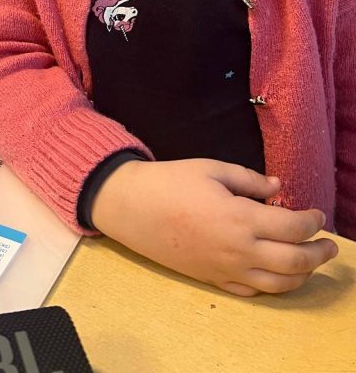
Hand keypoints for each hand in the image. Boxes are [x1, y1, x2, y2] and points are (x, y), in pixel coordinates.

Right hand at [90, 158, 337, 295]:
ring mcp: (226, 268)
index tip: (317, 214)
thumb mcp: (211, 168)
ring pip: (278, 284)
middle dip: (318, 254)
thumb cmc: (170, 181)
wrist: (132, 207)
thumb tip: (277, 188)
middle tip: (329, 246)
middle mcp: (238, 249)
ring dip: (302, 275)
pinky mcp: (213, 279)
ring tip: (311, 263)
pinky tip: (277, 274)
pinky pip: (253, 291)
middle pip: (294, 261)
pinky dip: (273, 286)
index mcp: (240, 217)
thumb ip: (249, 179)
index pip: (293, 227)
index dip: (312, 221)